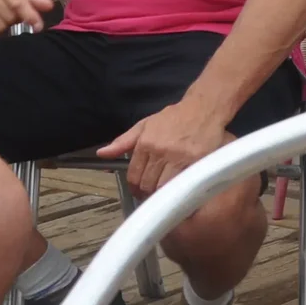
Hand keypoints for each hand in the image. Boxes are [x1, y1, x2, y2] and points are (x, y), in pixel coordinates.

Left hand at [98, 96, 231, 196]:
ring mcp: (179, 157)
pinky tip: (178, 191)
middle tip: (152, 195)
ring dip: (162, 195)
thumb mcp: (145, 125)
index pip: (134, 175)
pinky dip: (179, 192)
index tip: (138, 192)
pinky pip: (183, 185)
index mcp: (146, 142)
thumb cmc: (173, 118)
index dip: (134, 187)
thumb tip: (102, 154)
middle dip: (147, 193)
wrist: (203, 108)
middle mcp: (160, 151)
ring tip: (164, 196)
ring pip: (164, 188)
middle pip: (147, 184)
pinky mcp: (197, 162)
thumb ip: (123, 142)